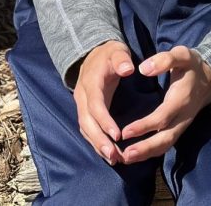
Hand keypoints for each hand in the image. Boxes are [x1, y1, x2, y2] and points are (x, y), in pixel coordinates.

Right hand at [73, 40, 135, 164]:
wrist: (94, 53)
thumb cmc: (110, 54)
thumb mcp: (117, 51)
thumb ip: (121, 59)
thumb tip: (128, 69)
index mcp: (91, 82)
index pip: (95, 105)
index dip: (104, 120)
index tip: (118, 135)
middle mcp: (82, 96)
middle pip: (86, 122)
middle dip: (99, 140)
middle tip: (114, 156)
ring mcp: (82, 104)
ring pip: (85, 128)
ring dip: (97, 145)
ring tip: (114, 159)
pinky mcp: (85, 110)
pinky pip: (88, 129)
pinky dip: (96, 142)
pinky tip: (108, 154)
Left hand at [118, 46, 210, 163]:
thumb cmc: (192, 64)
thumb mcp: (182, 54)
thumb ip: (164, 60)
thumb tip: (143, 69)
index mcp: (181, 99)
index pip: (162, 117)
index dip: (144, 126)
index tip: (125, 132)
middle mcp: (183, 116)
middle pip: (165, 138)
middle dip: (145, 148)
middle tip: (125, 155)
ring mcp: (183, 124)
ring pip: (166, 144)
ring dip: (147, 154)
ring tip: (125, 159)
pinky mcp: (180, 128)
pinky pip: (166, 143)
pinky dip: (151, 152)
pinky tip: (135, 155)